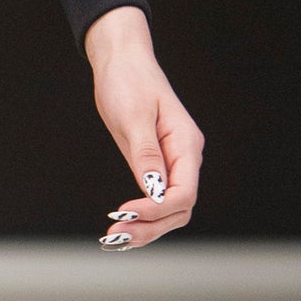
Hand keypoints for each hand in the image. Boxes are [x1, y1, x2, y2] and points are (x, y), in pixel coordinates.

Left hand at [83, 7, 203, 248]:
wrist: (121, 61)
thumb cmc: (128, 81)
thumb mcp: (134, 116)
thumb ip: (146, 154)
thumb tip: (154, 191)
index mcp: (186, 146)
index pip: (184, 193)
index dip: (157, 210)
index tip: (123, 213)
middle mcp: (184, 158)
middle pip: (179, 209)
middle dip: (150, 226)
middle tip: (115, 235)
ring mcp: (171, 164)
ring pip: (169, 210)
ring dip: (145, 228)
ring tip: (113, 238)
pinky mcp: (154, 166)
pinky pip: (154, 200)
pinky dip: (140, 219)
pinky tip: (119, 229)